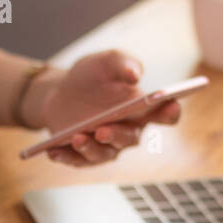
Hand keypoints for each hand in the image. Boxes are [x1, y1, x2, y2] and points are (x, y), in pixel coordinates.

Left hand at [35, 49, 180, 166]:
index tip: (169, 104)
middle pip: (130, 139)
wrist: (61, 92)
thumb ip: (122, 64)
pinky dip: (65, 157)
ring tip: (77, 137)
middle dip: (117, 135)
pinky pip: (77, 161)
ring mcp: (106, 147)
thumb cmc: (91, 77)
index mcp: (142, 109)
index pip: (165, 115)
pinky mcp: (84, 155)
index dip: (170, 112)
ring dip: (91, 148)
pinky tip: (52, 151)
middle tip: (103, 130)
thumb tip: (135, 74)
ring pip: (104, 154)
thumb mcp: (105, 62)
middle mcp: (128, 132)